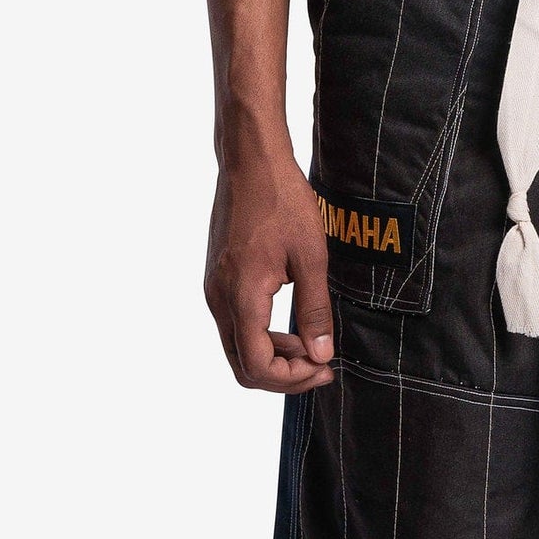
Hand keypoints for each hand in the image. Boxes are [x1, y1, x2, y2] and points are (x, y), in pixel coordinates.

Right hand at [204, 151, 335, 392]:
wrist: (251, 160)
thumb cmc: (282, 199)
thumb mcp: (311, 258)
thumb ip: (315, 311)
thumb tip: (322, 355)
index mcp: (241, 298)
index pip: (258, 367)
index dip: (293, 379)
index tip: (324, 367)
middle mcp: (219, 300)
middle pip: (244, 367)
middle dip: (284, 375)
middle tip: (322, 365)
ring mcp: (215, 290)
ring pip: (239, 349)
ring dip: (275, 357)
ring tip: (313, 345)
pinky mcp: (219, 281)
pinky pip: (237, 327)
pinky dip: (264, 337)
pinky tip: (293, 326)